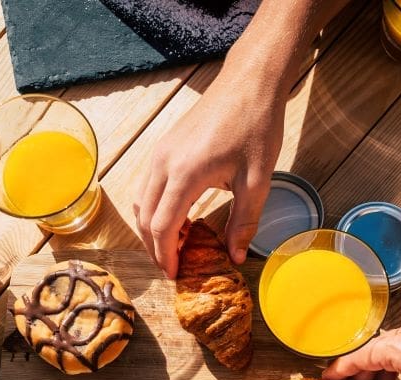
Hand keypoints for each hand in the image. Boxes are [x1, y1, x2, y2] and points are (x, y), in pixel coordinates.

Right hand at [134, 61, 286, 277]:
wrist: (249, 83)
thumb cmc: (256, 126)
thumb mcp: (257, 181)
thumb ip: (244, 222)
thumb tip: (236, 257)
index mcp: (185, 173)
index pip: (163, 226)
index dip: (165, 255)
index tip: (174, 276)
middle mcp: (164, 163)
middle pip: (145, 217)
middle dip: (155, 247)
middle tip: (173, 268)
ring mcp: (160, 153)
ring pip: (142, 202)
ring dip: (153, 228)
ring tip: (177, 247)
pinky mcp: (164, 147)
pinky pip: (149, 186)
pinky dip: (156, 209)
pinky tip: (179, 218)